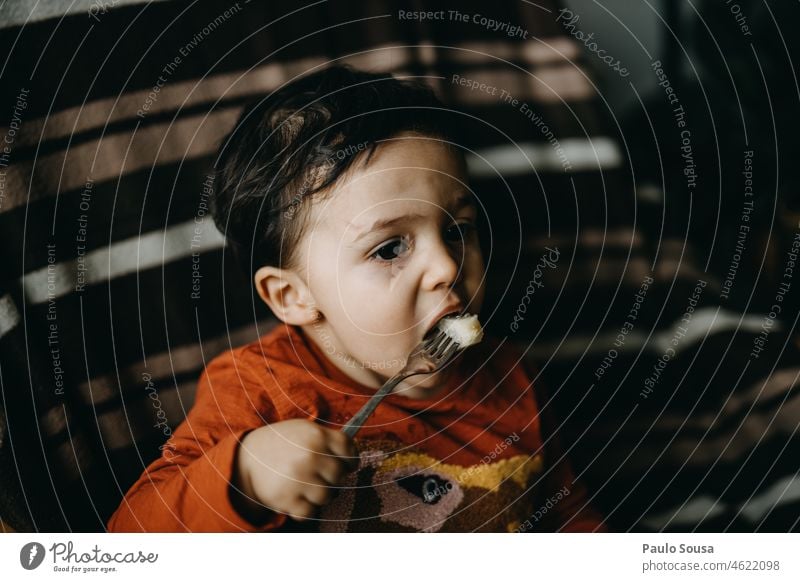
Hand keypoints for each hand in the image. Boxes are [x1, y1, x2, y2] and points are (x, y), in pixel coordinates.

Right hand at [232, 419, 357, 522]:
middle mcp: (310, 456)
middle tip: (318, 475)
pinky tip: (297, 498)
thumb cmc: (282, 443)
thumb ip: (328, 439)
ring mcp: (299, 478)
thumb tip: (353, 457)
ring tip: (306, 486)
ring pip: (328, 496)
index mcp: (317, 435)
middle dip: (332, 477)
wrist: (246, 457)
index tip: (346, 465)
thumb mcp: (304, 430)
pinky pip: (310, 513)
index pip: (349, 451)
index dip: (350, 460)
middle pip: (340, 475)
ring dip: (320, 494)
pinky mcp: (287, 499)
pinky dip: (305, 510)